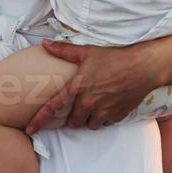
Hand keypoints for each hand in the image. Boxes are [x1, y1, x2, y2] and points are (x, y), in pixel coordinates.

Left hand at [25, 36, 159, 132]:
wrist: (143, 67)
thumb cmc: (114, 57)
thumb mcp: (86, 52)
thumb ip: (63, 50)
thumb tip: (44, 43)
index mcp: (77, 88)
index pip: (53, 108)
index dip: (39, 120)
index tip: (29, 129)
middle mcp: (88, 103)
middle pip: (72, 122)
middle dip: (71, 118)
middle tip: (76, 108)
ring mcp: (103, 111)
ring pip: (88, 125)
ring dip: (87, 120)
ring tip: (92, 107)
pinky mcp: (117, 116)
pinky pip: (105, 123)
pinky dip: (103, 118)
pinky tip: (107, 106)